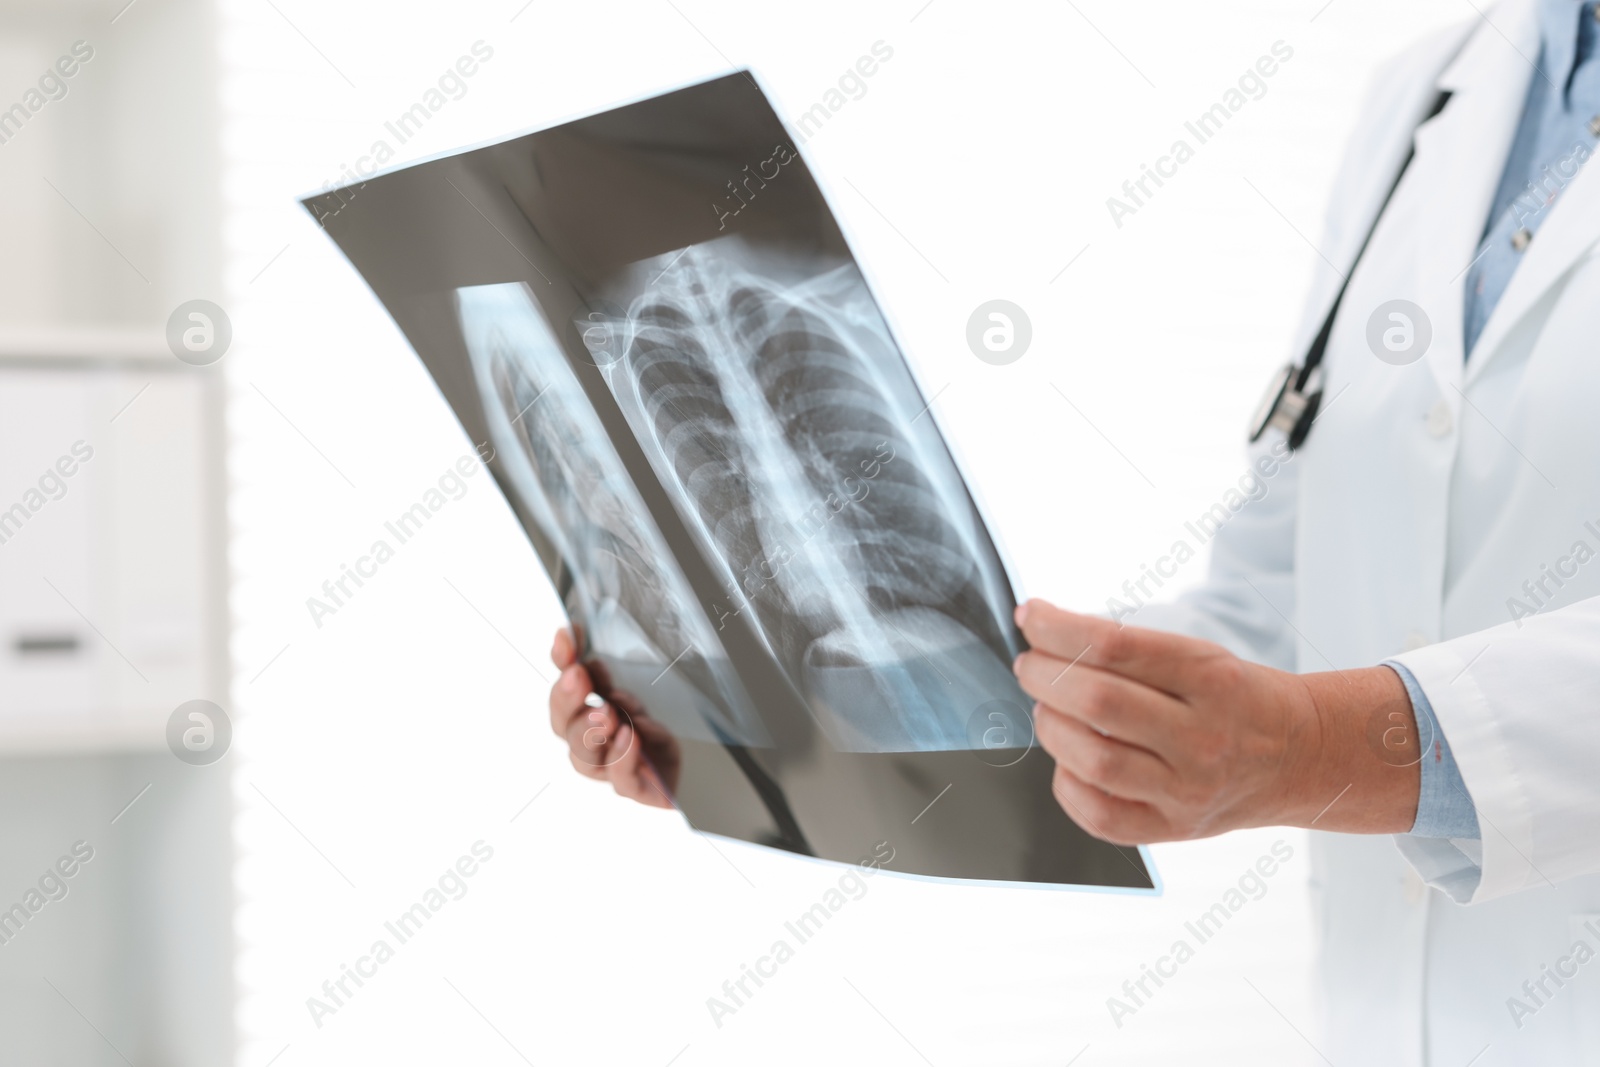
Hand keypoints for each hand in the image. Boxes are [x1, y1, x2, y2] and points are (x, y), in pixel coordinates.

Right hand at [549, 629, 680, 808]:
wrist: (687, 766)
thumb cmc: (651, 731)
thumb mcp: (634, 694)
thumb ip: (609, 679)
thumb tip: (585, 652)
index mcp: (586, 714)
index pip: (564, 686)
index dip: (561, 662)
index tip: (567, 637)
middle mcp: (590, 743)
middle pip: (563, 726)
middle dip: (567, 699)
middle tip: (578, 677)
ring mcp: (609, 768)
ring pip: (584, 758)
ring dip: (591, 732)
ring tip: (607, 712)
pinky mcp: (633, 787)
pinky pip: (621, 779)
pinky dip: (622, 757)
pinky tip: (630, 737)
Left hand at [1011, 599, 1419, 844]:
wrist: (1298, 755)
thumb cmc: (1235, 697)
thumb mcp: (1200, 655)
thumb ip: (1128, 649)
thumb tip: (1045, 635)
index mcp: (1211, 678)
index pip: (1114, 646)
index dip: (1057, 629)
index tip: (1031, 617)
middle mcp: (1203, 736)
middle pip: (1098, 703)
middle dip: (1044, 676)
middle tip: (1029, 665)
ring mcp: (1189, 789)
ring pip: (1093, 760)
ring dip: (1050, 727)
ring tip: (1047, 709)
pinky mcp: (1174, 828)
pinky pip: (1099, 814)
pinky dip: (1066, 782)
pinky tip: (1068, 760)